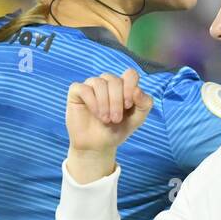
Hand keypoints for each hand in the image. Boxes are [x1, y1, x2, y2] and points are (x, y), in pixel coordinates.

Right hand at [65, 68, 152, 182]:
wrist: (98, 145)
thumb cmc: (117, 130)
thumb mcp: (137, 119)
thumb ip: (144, 103)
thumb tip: (137, 90)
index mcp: (123, 86)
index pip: (130, 74)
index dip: (130, 87)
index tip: (128, 106)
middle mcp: (107, 82)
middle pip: (114, 80)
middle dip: (116, 101)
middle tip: (116, 119)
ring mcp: (91, 85)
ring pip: (99, 83)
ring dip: (104, 103)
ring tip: (106, 119)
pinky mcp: (76, 92)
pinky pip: (84, 89)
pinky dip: (92, 102)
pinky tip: (95, 114)